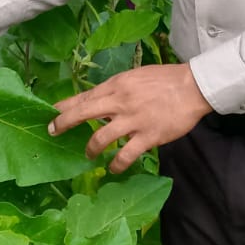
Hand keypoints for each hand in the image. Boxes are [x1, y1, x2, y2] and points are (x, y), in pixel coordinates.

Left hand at [50, 65, 211, 173]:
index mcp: (117, 85)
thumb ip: (117, 90)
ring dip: (90, 148)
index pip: (84, 96)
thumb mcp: (135, 77)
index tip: (51, 113)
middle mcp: (120, 102)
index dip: (65, 106)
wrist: (192, 87)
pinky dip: (116, 164)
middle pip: (83, 113)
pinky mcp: (148, 136)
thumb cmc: (165, 80)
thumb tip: (100, 103)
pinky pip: (125, 154)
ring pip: (101, 138)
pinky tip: (113, 168)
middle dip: (64, 123)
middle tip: (53, 131)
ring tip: (88, 155)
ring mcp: (133, 120)